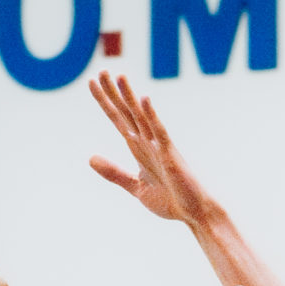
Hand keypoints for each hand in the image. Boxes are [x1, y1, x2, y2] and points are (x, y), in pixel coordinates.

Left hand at [87, 72, 214, 223]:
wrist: (194, 214)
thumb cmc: (171, 199)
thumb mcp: (136, 186)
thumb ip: (114, 172)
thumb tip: (90, 158)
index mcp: (139, 148)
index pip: (118, 119)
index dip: (105, 102)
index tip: (92, 83)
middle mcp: (148, 142)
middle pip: (127, 112)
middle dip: (113, 93)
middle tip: (100, 71)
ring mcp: (160, 147)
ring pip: (141, 117)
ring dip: (130, 97)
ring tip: (119, 77)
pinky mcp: (171, 156)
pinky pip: (159, 133)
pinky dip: (152, 117)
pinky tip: (143, 101)